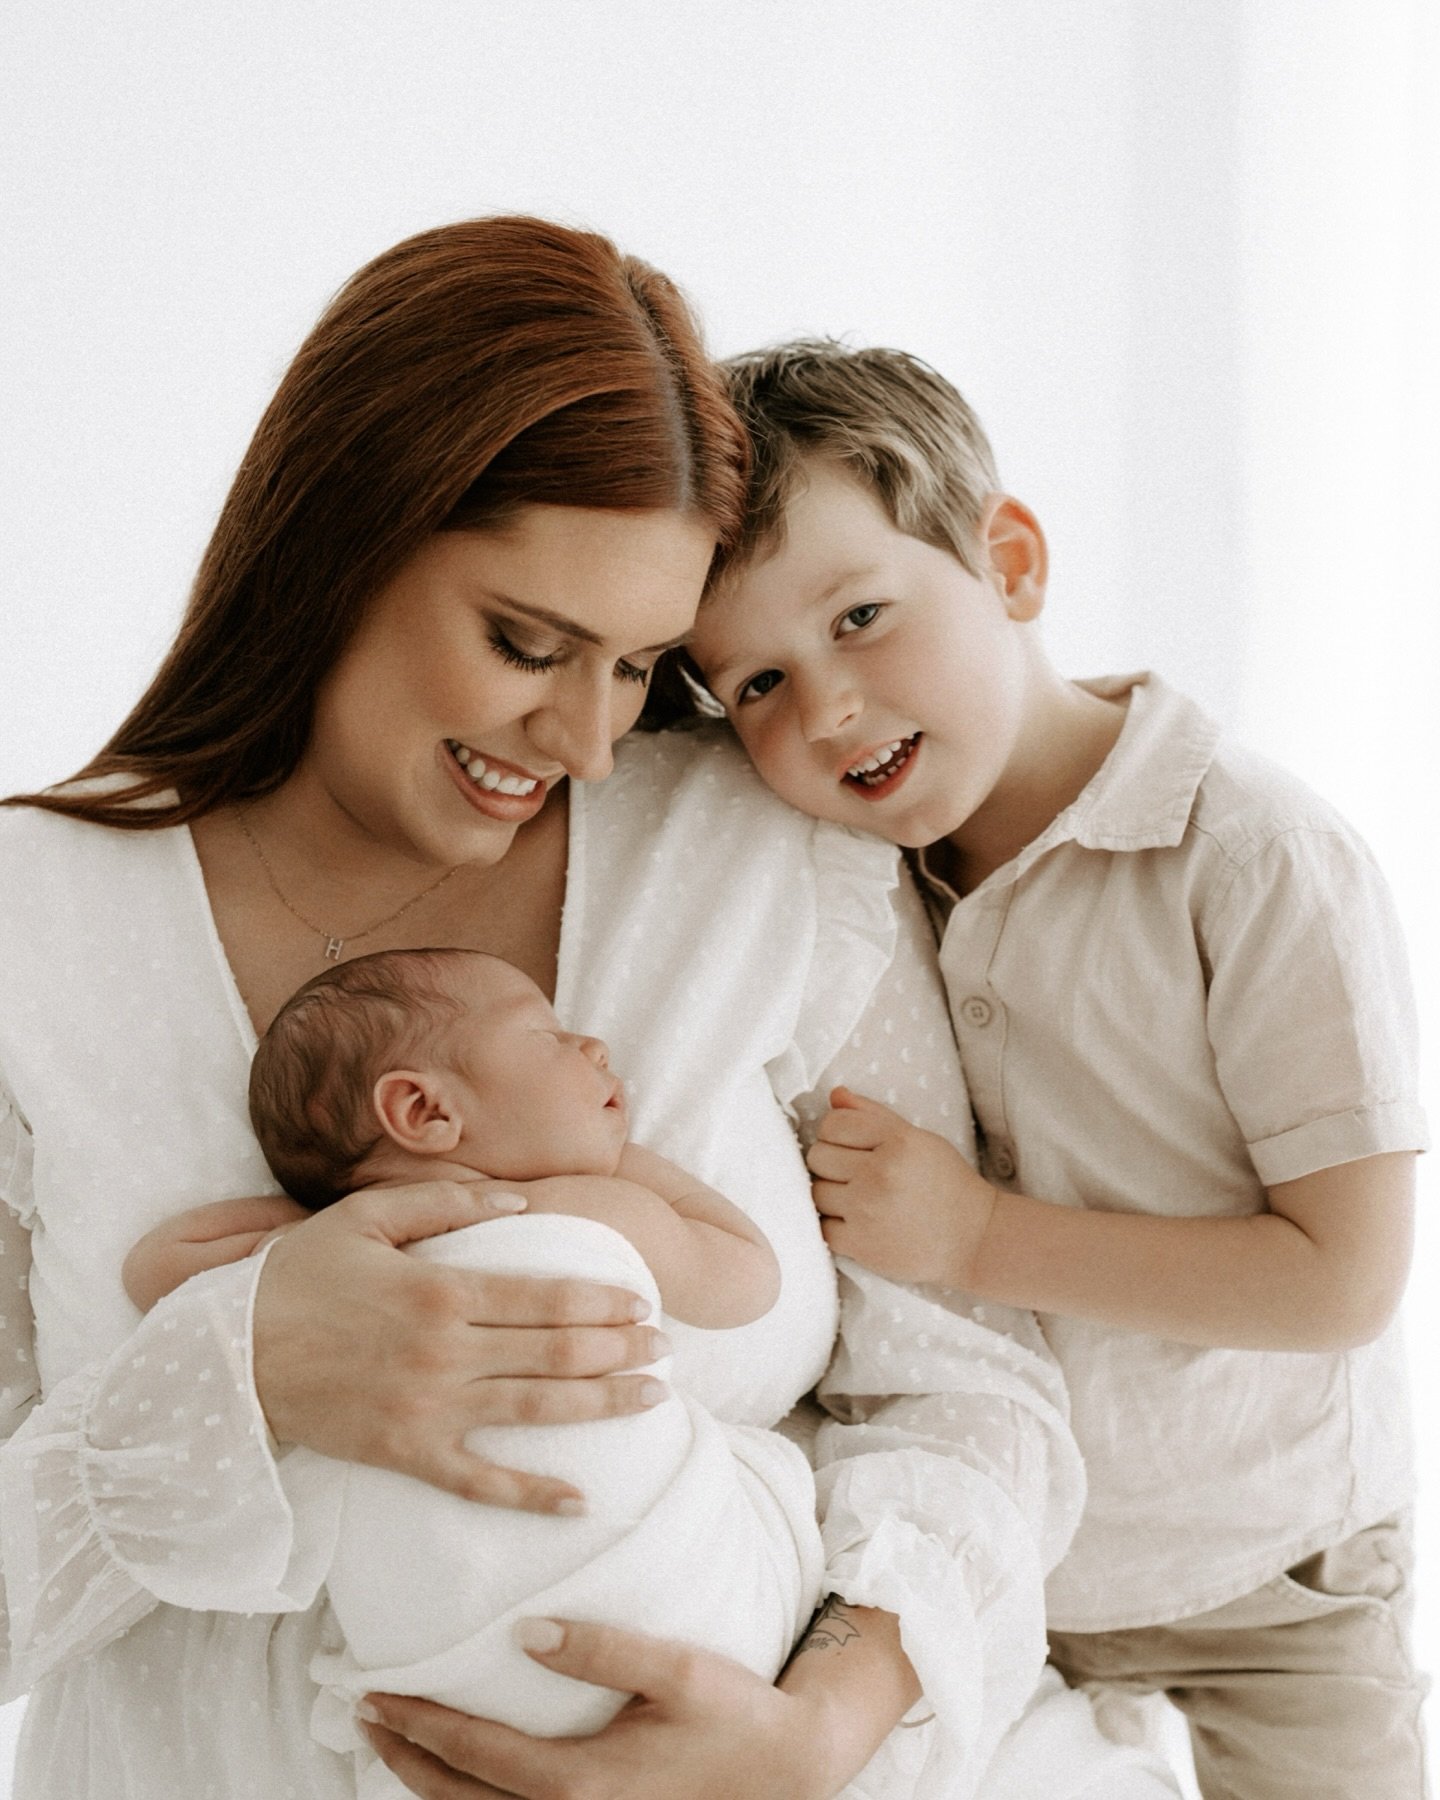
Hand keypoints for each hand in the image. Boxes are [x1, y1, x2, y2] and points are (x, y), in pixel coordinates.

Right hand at [251, 1181, 666, 1512]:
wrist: (228, 1357)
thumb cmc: (299, 1277)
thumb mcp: (366, 1217)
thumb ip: (447, 1204)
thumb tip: (519, 1202)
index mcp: (441, 1291)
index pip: (545, 1297)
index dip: (603, 1300)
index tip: (645, 1300)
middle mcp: (446, 1353)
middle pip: (555, 1352)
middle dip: (620, 1348)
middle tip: (669, 1346)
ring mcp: (429, 1410)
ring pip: (536, 1410)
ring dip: (603, 1404)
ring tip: (655, 1396)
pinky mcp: (407, 1455)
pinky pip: (480, 1483)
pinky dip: (533, 1495)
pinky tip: (581, 1501)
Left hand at [361, 1619, 836, 1799]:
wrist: (786, 1769)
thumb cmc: (733, 1711)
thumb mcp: (674, 1665)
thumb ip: (599, 1648)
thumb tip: (525, 1631)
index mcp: (580, 1781)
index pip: (474, 1754)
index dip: (419, 1723)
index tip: (375, 1693)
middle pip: (460, 1799)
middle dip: (405, 1757)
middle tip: (363, 1715)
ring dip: (429, 1784)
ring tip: (394, 1741)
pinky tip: (459, 1773)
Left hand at [806, 1086, 994, 1286]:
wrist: (975, 1238)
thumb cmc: (947, 1184)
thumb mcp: (919, 1139)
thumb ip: (874, 1114)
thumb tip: (835, 1095)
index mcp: (898, 1142)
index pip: (833, 1124)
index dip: (837, 1133)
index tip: (853, 1146)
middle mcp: (880, 1173)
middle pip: (818, 1156)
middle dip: (832, 1162)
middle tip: (856, 1173)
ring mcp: (868, 1211)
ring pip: (815, 1192)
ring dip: (832, 1194)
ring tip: (858, 1198)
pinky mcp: (862, 1246)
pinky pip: (823, 1227)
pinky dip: (836, 1225)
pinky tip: (858, 1222)